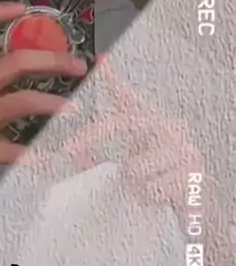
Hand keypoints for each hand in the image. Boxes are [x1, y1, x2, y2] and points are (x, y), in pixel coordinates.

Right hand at [0, 1, 85, 192]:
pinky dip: (36, 154)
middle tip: (78, 65)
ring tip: (75, 109)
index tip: (27, 7)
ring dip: (53, 104)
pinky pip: (12, 151)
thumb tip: (14, 77)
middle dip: (51, 60)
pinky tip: (53, 156)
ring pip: (20, 102)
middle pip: (14, 61)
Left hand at [61, 55, 204, 221]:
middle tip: (69, 150)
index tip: (100, 61)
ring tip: (147, 185)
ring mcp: (181, 148)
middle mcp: (167, 127)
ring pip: (133, 168)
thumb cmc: (161, 180)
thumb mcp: (131, 164)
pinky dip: (149, 199)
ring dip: (133, 185)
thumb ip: (103, 157)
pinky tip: (162, 195)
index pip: (129, 95)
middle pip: (120, 124)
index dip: (113, 78)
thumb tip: (72, 157)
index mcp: (150, 122)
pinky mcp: (190, 172)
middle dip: (90, 137)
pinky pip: (150, 189)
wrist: (196, 204)